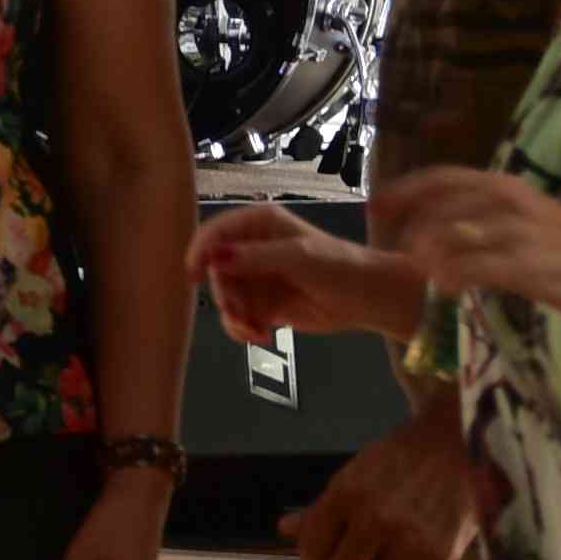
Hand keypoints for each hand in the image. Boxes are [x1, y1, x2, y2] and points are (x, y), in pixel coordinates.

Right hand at [186, 204, 409, 340]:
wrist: (367, 299)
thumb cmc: (338, 267)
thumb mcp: (298, 257)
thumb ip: (256, 258)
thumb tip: (215, 258)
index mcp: (259, 224)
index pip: (217, 232)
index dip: (200, 251)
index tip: (193, 275)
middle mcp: (253, 248)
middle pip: (216, 271)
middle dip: (226, 296)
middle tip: (240, 313)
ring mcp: (257, 277)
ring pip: (226, 298)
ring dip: (235, 317)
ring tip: (256, 330)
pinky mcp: (263, 304)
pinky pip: (238, 317)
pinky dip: (243, 329)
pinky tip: (261, 335)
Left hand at [280, 414, 479, 559]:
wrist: (461, 441)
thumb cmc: (401, 458)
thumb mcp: (355, 474)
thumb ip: (321, 507)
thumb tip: (284, 529)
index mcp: (346, 494)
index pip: (312, 553)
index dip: (317, 558)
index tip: (330, 553)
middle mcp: (374, 519)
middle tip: (365, 552)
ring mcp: (409, 539)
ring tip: (396, 551)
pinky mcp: (441, 554)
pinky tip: (418, 559)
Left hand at [374, 166, 560, 333]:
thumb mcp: (528, 221)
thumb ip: (487, 220)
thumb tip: (441, 233)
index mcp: (507, 185)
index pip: (442, 177)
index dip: (404, 190)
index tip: (376, 205)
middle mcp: (509, 200)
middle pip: (438, 207)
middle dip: (409, 228)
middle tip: (395, 252)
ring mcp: (518, 231)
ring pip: (452, 235)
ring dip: (426, 254)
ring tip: (417, 271)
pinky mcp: (528, 264)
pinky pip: (476, 267)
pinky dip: (453, 276)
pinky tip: (443, 288)